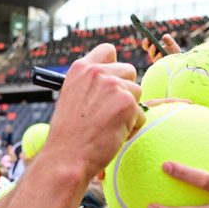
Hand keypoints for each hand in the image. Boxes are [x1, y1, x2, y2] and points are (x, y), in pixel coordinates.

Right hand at [44, 43, 144, 180]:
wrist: (67, 157)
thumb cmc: (69, 134)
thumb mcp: (72, 97)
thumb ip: (92, 84)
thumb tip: (116, 81)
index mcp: (80, 68)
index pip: (108, 50)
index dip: (113, 65)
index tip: (112, 80)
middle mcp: (97, 72)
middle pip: (129, 71)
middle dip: (126, 90)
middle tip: (109, 112)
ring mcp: (113, 86)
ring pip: (137, 93)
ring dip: (129, 111)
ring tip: (109, 126)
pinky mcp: (127, 104)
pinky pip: (141, 114)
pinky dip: (131, 128)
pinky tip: (113, 135)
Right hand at [142, 33, 180, 62]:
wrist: (180, 59)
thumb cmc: (174, 51)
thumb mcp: (171, 43)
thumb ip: (168, 39)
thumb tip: (164, 37)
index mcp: (153, 49)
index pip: (146, 46)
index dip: (146, 42)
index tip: (148, 38)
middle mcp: (154, 56)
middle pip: (150, 52)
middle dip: (151, 49)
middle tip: (154, 45)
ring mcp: (158, 62)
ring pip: (155, 59)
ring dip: (157, 56)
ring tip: (160, 52)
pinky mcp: (162, 66)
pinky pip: (161, 64)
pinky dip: (163, 61)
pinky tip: (165, 58)